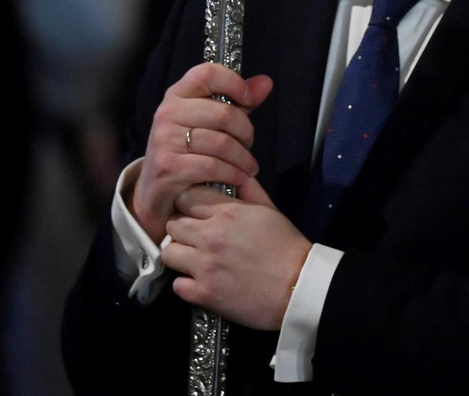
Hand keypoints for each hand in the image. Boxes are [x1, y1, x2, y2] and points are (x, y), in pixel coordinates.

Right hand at [129, 63, 273, 244]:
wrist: (155, 189)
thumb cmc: (186, 149)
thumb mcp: (209, 122)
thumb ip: (237, 102)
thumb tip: (266, 81)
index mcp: (178, 94)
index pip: (208, 73)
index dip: (234, 83)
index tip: (248, 100)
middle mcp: (168, 112)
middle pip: (224, 113)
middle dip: (246, 131)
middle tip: (249, 144)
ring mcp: (165, 139)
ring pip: (221, 143)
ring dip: (243, 158)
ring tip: (249, 166)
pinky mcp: (168, 166)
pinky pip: (213, 166)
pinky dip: (233, 174)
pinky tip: (239, 178)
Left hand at [162, 176, 310, 330]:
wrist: (299, 287)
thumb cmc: (287, 247)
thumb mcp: (270, 210)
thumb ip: (249, 189)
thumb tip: (235, 174)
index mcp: (227, 212)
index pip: (186, 197)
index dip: (189, 204)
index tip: (195, 212)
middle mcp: (210, 236)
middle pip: (172, 224)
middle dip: (181, 228)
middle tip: (195, 236)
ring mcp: (204, 267)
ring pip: (168, 253)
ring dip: (180, 255)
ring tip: (194, 259)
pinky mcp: (204, 294)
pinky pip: (177, 285)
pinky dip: (187, 284)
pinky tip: (200, 282)